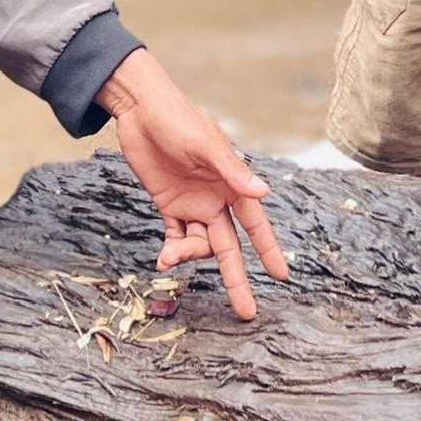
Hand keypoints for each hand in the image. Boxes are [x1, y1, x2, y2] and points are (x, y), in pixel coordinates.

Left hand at [98, 50, 288, 319]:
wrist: (139, 109)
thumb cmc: (178, 120)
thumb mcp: (205, 145)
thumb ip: (233, 171)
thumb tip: (265, 194)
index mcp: (231, 184)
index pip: (255, 223)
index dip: (267, 249)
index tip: (281, 275)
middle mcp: (215, 198)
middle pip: (229, 246)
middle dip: (237, 277)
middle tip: (245, 311)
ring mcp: (192, 203)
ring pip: (198, 243)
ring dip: (188, 255)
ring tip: (169, 257)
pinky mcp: (168, 204)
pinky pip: (175, 235)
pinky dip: (171, 249)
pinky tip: (164, 258)